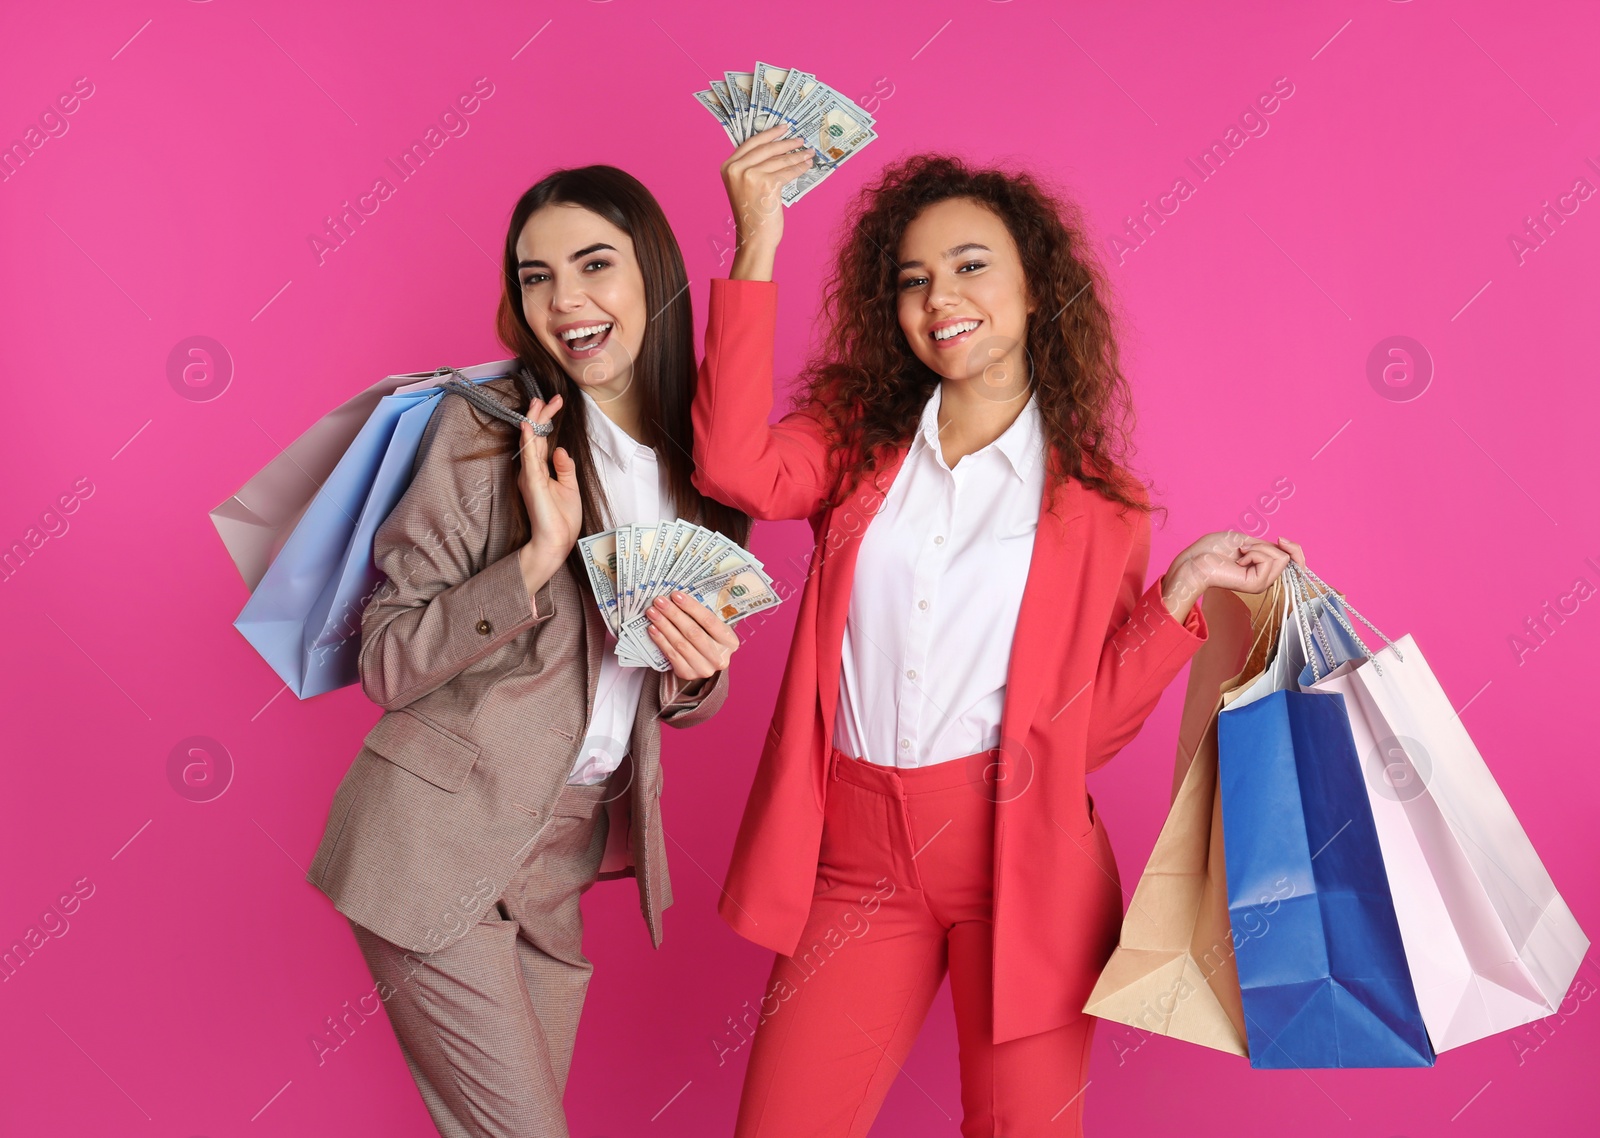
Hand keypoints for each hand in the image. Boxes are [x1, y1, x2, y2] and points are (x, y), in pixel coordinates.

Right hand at [515, 393, 580, 585]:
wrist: (556, 541)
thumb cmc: (561, 519)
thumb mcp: (569, 488)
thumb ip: (564, 467)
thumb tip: (560, 449)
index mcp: (541, 471)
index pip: (542, 440)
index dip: (547, 421)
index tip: (556, 403)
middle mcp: (531, 471)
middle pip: (535, 437)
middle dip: (540, 415)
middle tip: (549, 397)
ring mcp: (530, 476)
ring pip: (531, 442)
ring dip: (533, 421)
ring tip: (537, 402)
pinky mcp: (532, 482)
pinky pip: (529, 457)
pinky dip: (529, 441)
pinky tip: (529, 426)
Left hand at [644, 590, 740, 680]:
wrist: (705, 663)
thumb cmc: (709, 639)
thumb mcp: (714, 628)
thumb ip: (702, 616)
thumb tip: (678, 597)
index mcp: (730, 641)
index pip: (709, 621)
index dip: (691, 607)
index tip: (676, 595)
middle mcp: (719, 657)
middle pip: (693, 632)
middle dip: (674, 614)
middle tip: (660, 601)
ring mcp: (704, 668)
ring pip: (680, 643)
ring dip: (664, 625)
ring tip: (653, 612)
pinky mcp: (688, 674)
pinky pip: (671, 654)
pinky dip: (661, 640)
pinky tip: (653, 628)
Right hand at [722, 124, 812, 280]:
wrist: (754, 238)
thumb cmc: (752, 215)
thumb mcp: (743, 186)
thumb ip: (751, 167)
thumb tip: (775, 149)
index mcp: (728, 167)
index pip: (752, 143)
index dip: (770, 134)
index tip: (784, 128)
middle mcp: (737, 169)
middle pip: (767, 148)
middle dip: (786, 143)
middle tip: (800, 140)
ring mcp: (751, 176)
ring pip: (779, 160)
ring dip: (797, 156)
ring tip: (808, 153)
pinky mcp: (767, 184)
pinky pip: (787, 172)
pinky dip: (799, 169)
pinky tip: (806, 166)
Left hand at [1161, 533, 1305, 617]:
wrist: (1196, 559)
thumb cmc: (1214, 549)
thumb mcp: (1248, 542)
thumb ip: (1269, 547)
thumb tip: (1288, 547)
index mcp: (1262, 568)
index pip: (1292, 560)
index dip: (1294, 549)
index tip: (1281, 539)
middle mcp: (1264, 578)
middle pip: (1286, 557)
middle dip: (1265, 545)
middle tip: (1243, 549)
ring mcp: (1261, 583)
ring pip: (1280, 557)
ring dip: (1258, 548)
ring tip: (1240, 554)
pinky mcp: (1256, 584)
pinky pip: (1268, 560)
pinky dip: (1253, 553)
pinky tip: (1238, 560)